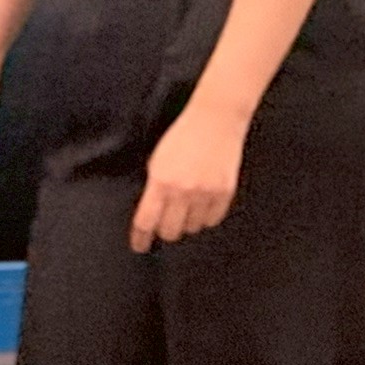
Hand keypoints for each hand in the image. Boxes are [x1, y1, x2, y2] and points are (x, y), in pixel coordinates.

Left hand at [130, 97, 247, 250]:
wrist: (215, 119)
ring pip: (192, 227)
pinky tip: (203, 205)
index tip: (140, 246)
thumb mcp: (158, 160)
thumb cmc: (183, 135)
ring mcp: (205, 193)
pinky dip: (206, 217)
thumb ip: (154, 187)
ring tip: (188, 207)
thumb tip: (152, 213)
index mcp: (161, 182)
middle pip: (170, 232)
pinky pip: (212, 220)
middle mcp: (182, 191)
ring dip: (187, 222)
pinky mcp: (224, 192)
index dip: (140, 239)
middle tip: (167, 223)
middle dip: (165, 230)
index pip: (145, 222)